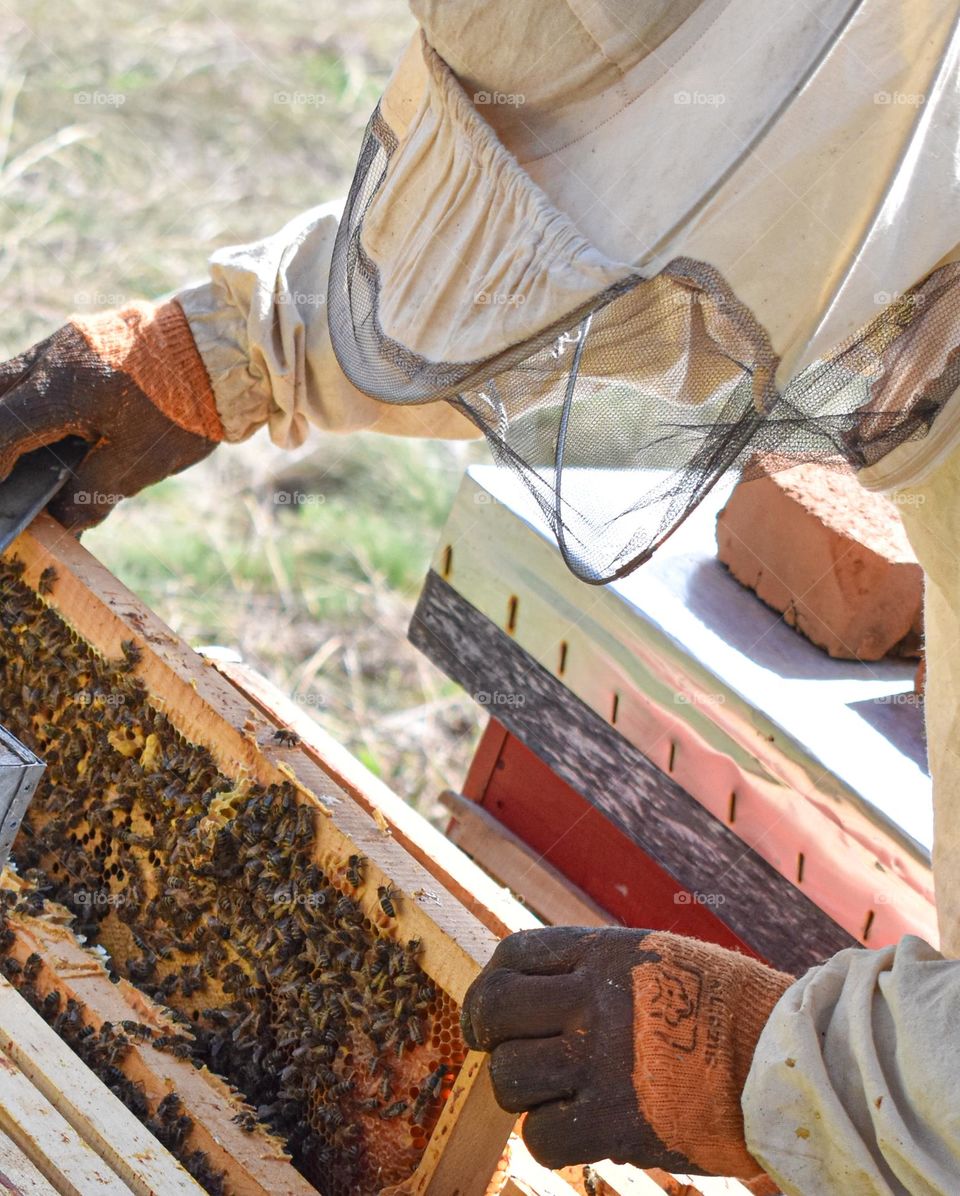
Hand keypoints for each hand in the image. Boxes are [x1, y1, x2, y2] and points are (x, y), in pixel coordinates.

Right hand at [0, 300, 221, 528]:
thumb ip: (92, 491)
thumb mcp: (141, 461)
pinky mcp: (86, 334)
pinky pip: (44, 365)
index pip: (2, 427)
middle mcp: (55, 356)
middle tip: (13, 468)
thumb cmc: (187, 407)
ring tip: (38, 452)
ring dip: (18, 412)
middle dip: (1, 432)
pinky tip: (65, 426)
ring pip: (16, 376)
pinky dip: (41, 396)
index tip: (4, 491)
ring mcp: (68, 339)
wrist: (227, 352)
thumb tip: (64, 520)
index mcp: (62, 389)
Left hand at [461, 927, 792, 1179]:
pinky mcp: (612, 1121)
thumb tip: (542, 994)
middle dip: (488, 1036)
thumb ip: (598, 971)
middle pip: (496, 1011)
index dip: (492, 984)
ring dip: (524, 1092)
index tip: (492, 1011)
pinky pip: (541, 1136)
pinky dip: (550, 1139)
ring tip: (556, 1094)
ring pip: (510, 1077)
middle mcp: (592, 1000)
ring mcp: (599, 1060)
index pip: (513, 955)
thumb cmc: (729, 1009)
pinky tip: (576, 1130)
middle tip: (501, 1053)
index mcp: (603, 954)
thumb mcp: (659, 961)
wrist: (786, 1060)